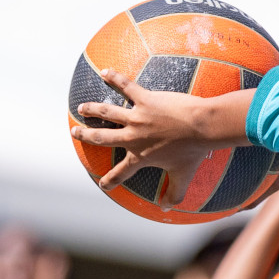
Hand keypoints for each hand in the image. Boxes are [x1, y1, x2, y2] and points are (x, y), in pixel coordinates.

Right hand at [71, 71, 248, 204]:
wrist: (203, 127)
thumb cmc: (194, 152)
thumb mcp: (184, 176)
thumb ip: (175, 194)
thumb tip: (167, 207)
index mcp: (141, 157)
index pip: (121, 173)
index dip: (110, 180)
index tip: (103, 185)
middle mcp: (133, 138)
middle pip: (103, 137)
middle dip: (86, 135)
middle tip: (75, 133)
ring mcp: (137, 118)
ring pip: (107, 112)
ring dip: (92, 109)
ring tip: (82, 107)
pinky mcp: (145, 99)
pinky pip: (125, 86)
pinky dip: (114, 78)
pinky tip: (104, 71)